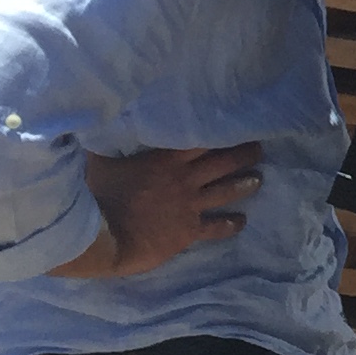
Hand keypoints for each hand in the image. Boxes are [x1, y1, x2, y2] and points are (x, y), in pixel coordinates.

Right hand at [50, 142, 265, 278]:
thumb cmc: (97, 194)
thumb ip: (109, 142)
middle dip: (242, 155)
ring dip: (244, 185)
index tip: (239, 125)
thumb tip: (101, 118)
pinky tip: (241, 222)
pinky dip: (229, 224)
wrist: (103, 236)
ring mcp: (189, 206)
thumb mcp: (101, 159)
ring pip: (225, 191)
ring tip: (258, 180)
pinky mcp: (188, 231)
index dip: (221, 132)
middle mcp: (184, 179)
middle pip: (222, 163)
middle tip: (259, 149)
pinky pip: (215, 227)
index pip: (201, 140)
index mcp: (166, 159)